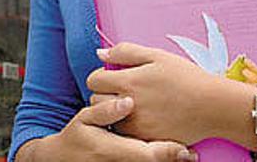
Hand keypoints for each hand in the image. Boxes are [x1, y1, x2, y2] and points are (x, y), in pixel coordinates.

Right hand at [24, 96, 197, 161]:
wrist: (63, 160)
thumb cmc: (75, 138)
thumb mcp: (84, 120)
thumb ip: (104, 111)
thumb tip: (126, 101)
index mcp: (111, 149)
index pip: (148, 154)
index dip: (170, 152)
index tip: (187, 150)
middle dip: (174, 158)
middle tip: (193, 153)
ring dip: (169, 161)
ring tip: (188, 154)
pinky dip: (160, 160)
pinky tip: (173, 157)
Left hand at [88, 42, 233, 144]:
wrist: (213, 106)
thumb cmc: (187, 78)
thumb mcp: (156, 56)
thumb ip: (124, 52)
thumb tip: (100, 54)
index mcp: (128, 81)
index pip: (94, 80)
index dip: (101, 76)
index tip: (113, 77)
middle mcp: (128, 104)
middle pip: (96, 100)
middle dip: (104, 94)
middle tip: (121, 91)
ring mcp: (136, 125)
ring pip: (109, 119)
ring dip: (114, 112)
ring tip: (133, 105)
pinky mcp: (145, 139)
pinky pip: (124, 134)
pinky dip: (128, 126)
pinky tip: (142, 118)